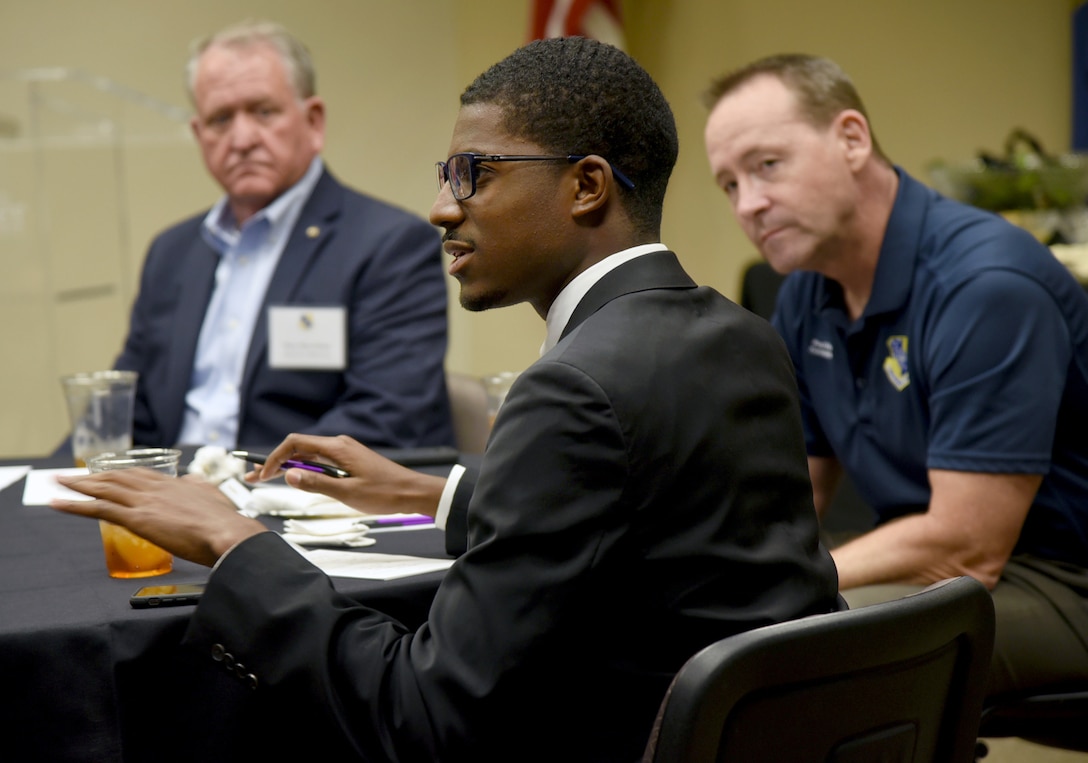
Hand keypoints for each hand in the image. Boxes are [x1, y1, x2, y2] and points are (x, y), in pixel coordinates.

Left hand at [51, 469, 266, 566]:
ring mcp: (145, 502)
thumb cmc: (224, 522)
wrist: (227, 533)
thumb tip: (191, 480)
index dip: (119, 473)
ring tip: (59, 483)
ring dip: (78, 485)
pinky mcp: (137, 519)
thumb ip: (198, 487)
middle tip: (71, 475)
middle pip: (116, 477)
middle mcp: (155, 488)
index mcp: (174, 484)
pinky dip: (74, 505)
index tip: (106, 472)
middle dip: (92, 476)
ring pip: (104, 489)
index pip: (139, 474)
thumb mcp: (212, 495)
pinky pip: (98, 509)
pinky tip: (58, 504)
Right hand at [247, 434, 446, 516]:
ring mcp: (343, 453)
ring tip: (265, 480)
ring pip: (307, 456)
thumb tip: (289, 475)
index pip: (295, 444)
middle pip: (298, 448)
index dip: (274, 458)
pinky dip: (304, 470)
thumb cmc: (385, 493)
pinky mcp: (348, 462)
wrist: (412, 492)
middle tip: (252, 477)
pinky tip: (294, 480)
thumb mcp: (347, 492)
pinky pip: (320, 462)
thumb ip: (317, 483)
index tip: (262, 475)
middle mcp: (338, 445)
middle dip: (274, 462)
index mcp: (337, 447)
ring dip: (287, 467)